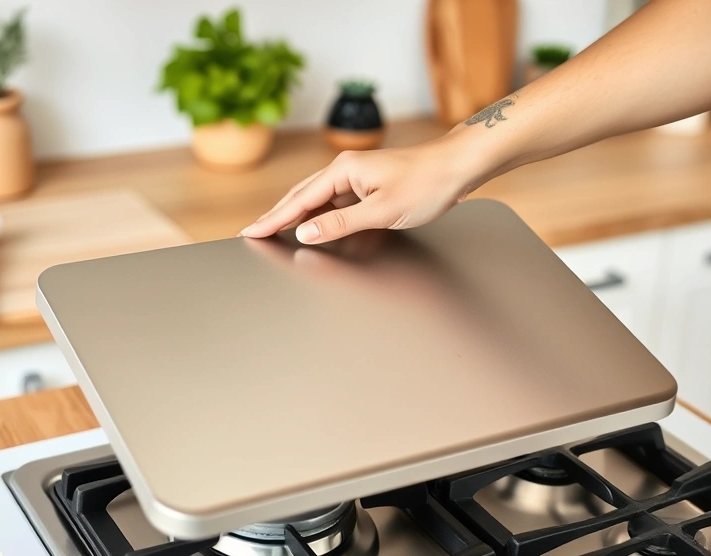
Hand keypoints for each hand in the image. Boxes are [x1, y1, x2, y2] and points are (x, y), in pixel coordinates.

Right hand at [238, 135, 476, 244]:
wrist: (457, 168)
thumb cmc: (427, 184)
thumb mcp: (381, 212)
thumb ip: (339, 224)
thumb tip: (305, 232)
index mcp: (343, 169)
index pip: (299, 199)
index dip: (274, 218)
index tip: (252, 231)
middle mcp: (345, 168)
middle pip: (301, 195)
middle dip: (276, 215)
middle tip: (253, 232)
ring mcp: (356, 175)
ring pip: (316, 198)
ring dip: (296, 215)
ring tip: (274, 231)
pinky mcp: (367, 183)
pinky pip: (333, 201)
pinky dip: (318, 214)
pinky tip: (313, 226)